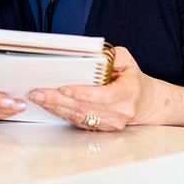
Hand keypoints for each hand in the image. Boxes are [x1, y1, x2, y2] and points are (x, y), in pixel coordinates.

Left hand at [27, 47, 153, 130]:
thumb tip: (91, 55)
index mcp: (128, 92)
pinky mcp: (103, 128)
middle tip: (38, 93)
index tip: (63, 88)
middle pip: (85, 107)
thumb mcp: (126, 59)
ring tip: (39, 98)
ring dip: (56, 107)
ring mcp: (112, 122)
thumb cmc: (132, 78)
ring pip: (79, 116)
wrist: (144, 102)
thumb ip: (110, 55)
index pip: (103, 96)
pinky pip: (80, 122)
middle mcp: (120, 111)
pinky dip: (63, 113)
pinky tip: (50, 106)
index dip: (82, 93)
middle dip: (58, 100)